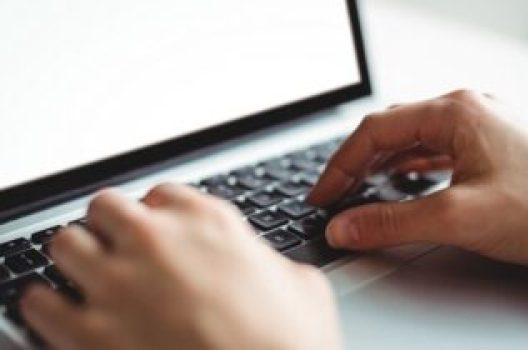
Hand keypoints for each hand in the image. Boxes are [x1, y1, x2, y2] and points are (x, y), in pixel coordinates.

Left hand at [21, 184, 340, 349]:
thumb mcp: (304, 286)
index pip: (162, 195)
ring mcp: (121, 285)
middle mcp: (159, 242)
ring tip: (86, 276)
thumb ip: (272, 263)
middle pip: (106, 207)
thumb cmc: (290, 344)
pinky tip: (60, 314)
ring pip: (66, 244)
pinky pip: (40, 303)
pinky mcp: (92, 335)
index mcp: (210, 224)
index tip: (158, 231)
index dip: (158, 215)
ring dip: (75, 258)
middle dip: (111, 227)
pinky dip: (45, 306)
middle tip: (119, 249)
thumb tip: (266, 267)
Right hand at [309, 90, 527, 267]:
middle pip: (391, 131)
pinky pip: (435, 150)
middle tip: (335, 196)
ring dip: (381, 165)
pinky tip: (400, 180)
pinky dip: (409, 167)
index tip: (323, 196)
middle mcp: (466, 111)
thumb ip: (391, 222)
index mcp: (455, 112)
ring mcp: (480, 127)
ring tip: (357, 189)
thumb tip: (344, 227)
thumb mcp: (457, 218)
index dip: (340, 165)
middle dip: (356, 164)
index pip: (375, 131)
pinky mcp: (489, 146)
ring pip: (412, 140)